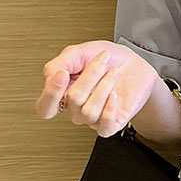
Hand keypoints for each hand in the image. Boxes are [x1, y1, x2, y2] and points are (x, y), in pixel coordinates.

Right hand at [34, 41, 157, 136]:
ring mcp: (94, 117)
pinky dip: (109, 111)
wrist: (135, 63)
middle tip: (101, 61)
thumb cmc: (108, 59)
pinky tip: (114, 96)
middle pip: (72, 101)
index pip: (45, 108)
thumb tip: (49, 76)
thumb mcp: (80, 52)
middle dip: (89, 76)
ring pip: (89, 112)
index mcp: (64, 92)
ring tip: (113, 73)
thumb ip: (60, 63)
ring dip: (104, 87)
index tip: (63, 73)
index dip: (50, 94)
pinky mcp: (113, 122)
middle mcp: (77, 108)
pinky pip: (105, 128)